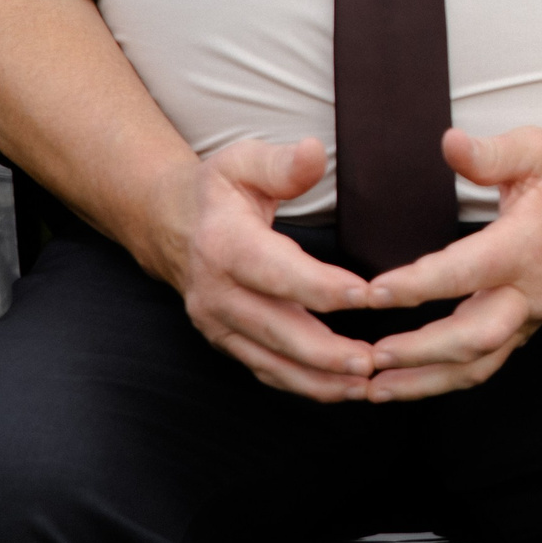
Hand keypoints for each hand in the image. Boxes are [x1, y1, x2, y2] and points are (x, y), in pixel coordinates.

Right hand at [158, 137, 378, 401]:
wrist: (170, 225)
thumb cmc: (217, 191)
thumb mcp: (243, 161)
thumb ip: (282, 163)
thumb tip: (314, 153)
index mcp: (224, 245)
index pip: (277, 272)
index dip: (321, 287)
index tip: (366, 295)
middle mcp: (216, 293)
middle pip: (275, 329)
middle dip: (325, 351)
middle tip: (372, 360)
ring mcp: (217, 324)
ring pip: (270, 361)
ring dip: (319, 379)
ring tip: (367, 384)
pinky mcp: (226, 342)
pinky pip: (265, 370)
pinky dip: (303, 385)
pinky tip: (341, 389)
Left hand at [354, 128, 541, 400]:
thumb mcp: (533, 149)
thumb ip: (489, 153)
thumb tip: (448, 142)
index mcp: (528, 246)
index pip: (466, 272)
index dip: (417, 285)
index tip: (372, 292)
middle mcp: (531, 292)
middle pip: (474, 336)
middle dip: (419, 351)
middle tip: (369, 356)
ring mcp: (528, 318)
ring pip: (476, 365)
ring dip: (423, 381)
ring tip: (373, 389)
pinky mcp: (520, 330)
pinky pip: (480, 366)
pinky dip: (439, 381)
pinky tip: (399, 385)